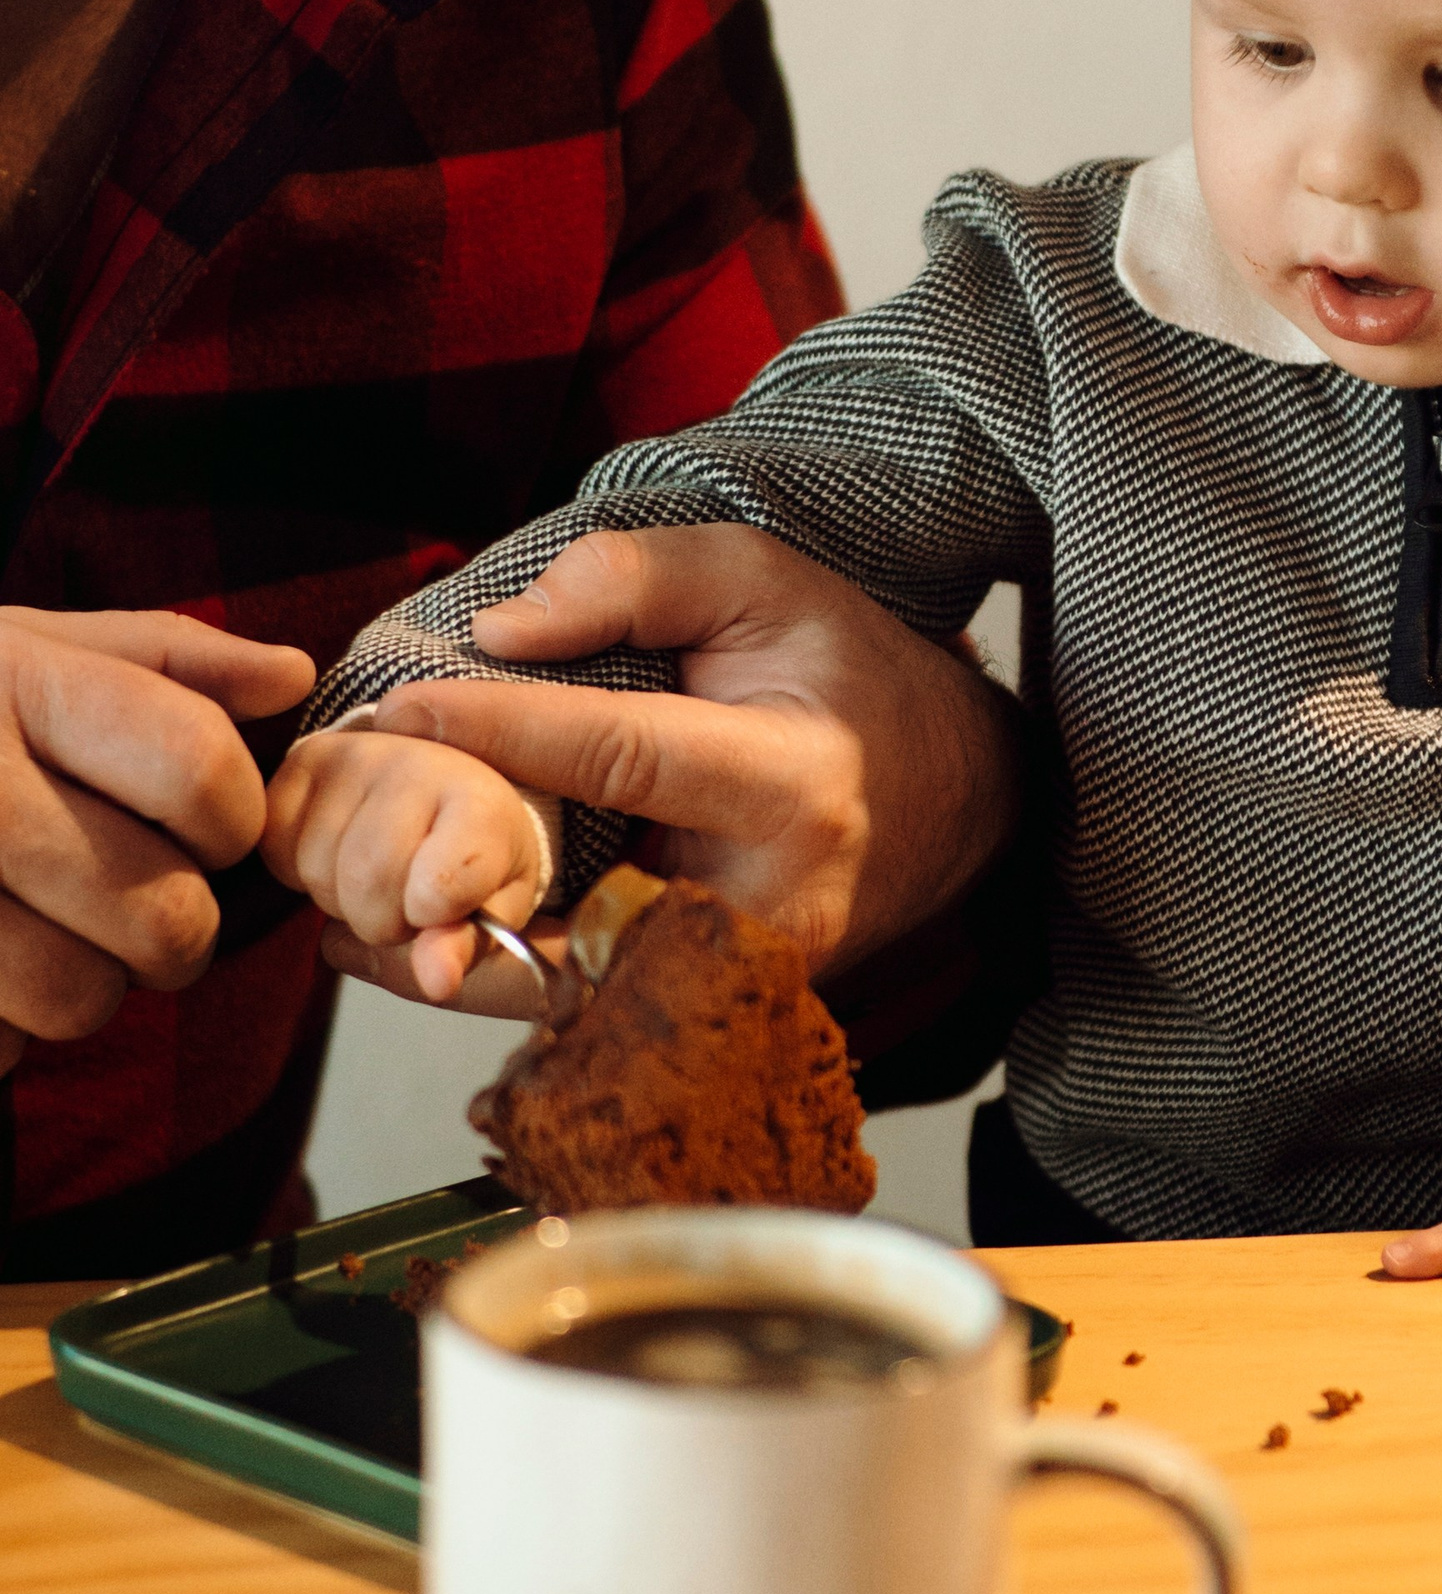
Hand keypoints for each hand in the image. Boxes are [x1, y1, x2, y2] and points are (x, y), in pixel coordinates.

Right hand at [0, 607, 313, 1072]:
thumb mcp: (26, 645)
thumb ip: (168, 656)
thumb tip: (291, 678)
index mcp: (18, 684)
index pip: (201, 770)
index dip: (232, 817)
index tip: (209, 824)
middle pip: (162, 913)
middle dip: (174, 928)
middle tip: (136, 902)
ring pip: (83, 998)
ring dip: (88, 986)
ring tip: (49, 932)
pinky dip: (1, 1026)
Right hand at [263, 730, 548, 1004]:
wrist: (445, 801)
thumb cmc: (472, 865)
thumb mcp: (488, 913)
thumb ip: (464, 947)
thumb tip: (436, 981)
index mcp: (484, 808)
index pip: (443, 884)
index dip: (430, 916)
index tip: (440, 909)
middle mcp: (421, 766)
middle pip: (368, 884)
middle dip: (383, 919)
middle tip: (407, 899)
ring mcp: (359, 756)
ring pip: (318, 871)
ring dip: (340, 896)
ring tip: (375, 872)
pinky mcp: (304, 759)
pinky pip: (275, 846)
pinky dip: (298, 869)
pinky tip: (337, 851)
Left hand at [321, 526, 1020, 1008]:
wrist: (951, 802)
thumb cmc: (850, 679)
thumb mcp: (768, 585)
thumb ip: (641, 579)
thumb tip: (500, 633)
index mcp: (790, 787)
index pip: (625, 755)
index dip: (503, 730)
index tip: (399, 709)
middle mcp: (766, 907)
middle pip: (577, 912)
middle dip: (450, 883)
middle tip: (339, 842)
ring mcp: (738, 981)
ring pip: (567, 990)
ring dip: (447, 954)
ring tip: (342, 908)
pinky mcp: (710, 1014)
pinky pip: (582, 1006)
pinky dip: (490, 977)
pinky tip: (404, 941)